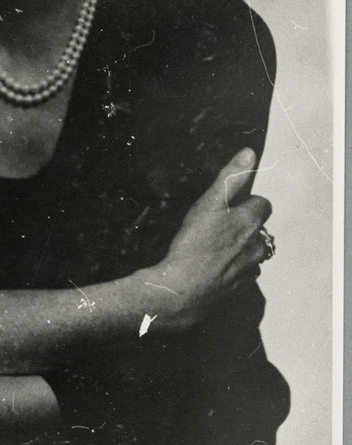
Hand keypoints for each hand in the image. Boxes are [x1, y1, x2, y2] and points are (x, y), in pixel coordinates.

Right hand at [144, 148, 272, 330]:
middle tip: (215, 227)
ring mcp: (250, 269)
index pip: (262, 204)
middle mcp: (256, 245)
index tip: (226, 207)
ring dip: (240, 248)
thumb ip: (231, 177)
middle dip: (244, 226)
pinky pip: (244, 273)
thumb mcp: (209, 203)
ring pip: (252, 251)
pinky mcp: (240, 287)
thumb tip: (249, 153)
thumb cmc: (193, 244)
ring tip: (212, 249)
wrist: (182, 291)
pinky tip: (212, 267)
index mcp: (251, 221)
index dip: (245, 203)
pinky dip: (233, 268)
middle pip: (258, 229)